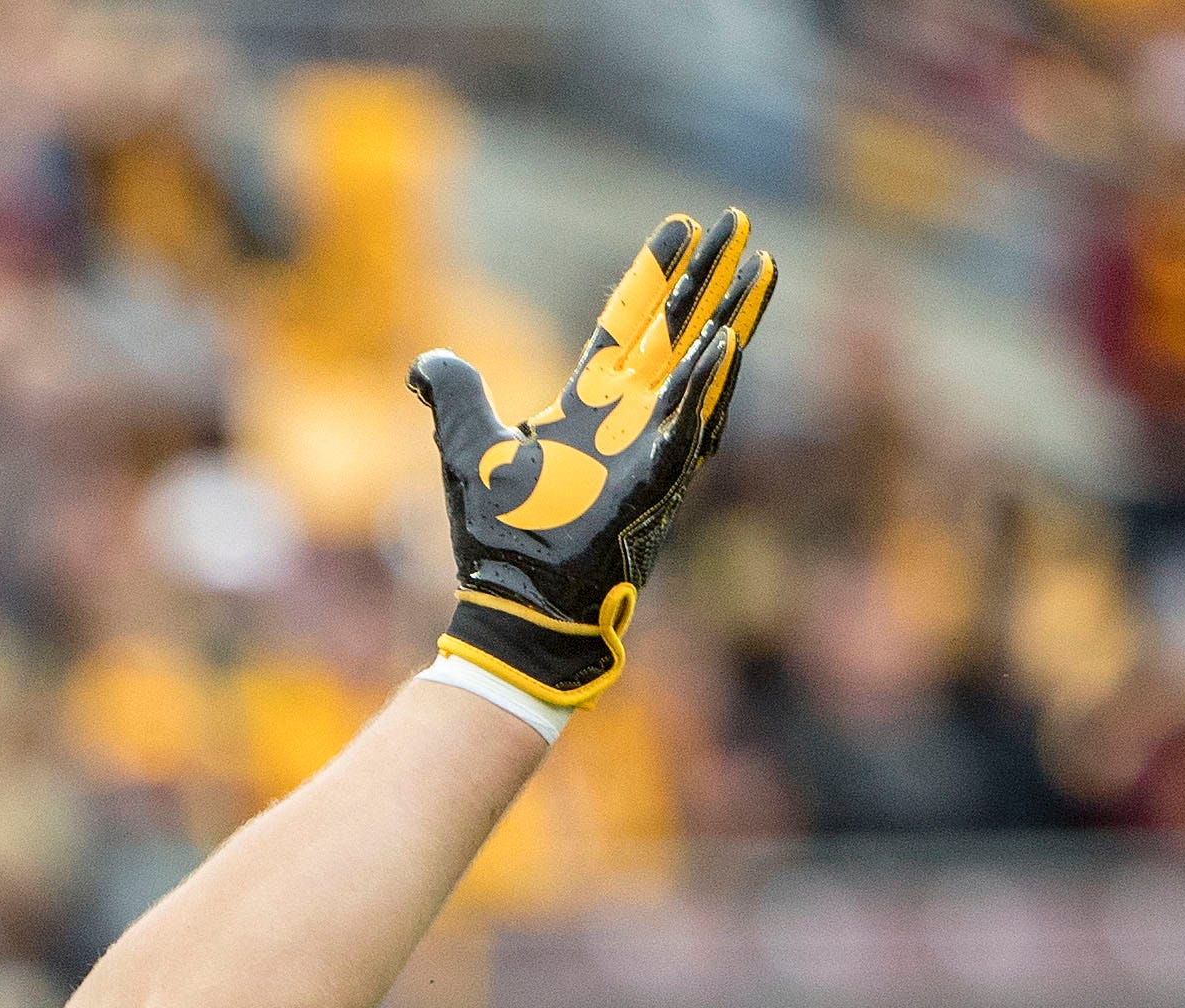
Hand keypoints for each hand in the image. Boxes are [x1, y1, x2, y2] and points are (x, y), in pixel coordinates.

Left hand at [411, 209, 777, 708]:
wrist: (513, 609)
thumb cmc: (496, 542)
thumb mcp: (465, 449)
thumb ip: (455, 396)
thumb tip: (424, 362)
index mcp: (589, 410)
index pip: (628, 326)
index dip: (652, 275)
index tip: (683, 224)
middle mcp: (629, 424)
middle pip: (676, 332)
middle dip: (708, 277)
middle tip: (740, 220)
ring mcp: (651, 452)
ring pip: (702, 371)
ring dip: (731, 317)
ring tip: (760, 267)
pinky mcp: (656, 487)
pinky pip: (687, 431)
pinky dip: (704, 389)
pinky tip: (723, 344)